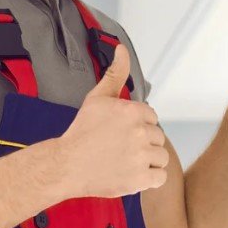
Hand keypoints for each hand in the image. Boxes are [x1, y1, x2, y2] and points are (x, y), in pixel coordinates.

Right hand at [56, 44, 168, 197]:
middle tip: (121, 148)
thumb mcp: (97, 97)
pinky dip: (150, 178)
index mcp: (133, 111)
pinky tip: (133, 174)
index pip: (152, 118)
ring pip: (161, 158)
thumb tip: (122, 48)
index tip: (122, 133)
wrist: (66, 165)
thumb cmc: (82, 131)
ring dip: (148, 161)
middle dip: (143, 143)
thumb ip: (115, 73)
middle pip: (158, 138)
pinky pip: (160, 177)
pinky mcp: (140, 179)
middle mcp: (140, 132)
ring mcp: (141, 157)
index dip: (138, 126)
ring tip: (127, 161)